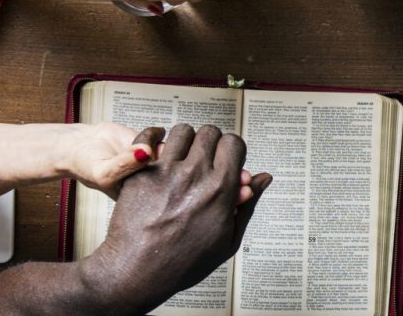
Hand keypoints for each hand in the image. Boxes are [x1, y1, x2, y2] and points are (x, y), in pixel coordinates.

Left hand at [79, 124, 274, 310]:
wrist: (138, 272)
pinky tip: (157, 149)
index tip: (228, 158)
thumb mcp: (227, 240)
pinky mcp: (140, 173)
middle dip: (212, 142)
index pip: (234, 143)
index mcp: (220, 189)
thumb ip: (248, 204)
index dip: (233, 150)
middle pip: (210, 132)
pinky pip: (149, 139)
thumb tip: (263, 179)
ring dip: (186, 140)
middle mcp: (194, 175)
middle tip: (206, 157)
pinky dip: (155, 140)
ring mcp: (165, 172)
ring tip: (182, 156)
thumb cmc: (182, 262)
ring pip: (183, 130)